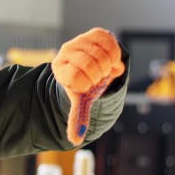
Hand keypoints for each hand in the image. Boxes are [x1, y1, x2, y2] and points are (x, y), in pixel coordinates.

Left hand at [52, 27, 124, 144]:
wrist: (91, 66)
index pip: (77, 78)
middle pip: (92, 65)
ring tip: (103, 67)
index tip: (87, 85)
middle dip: (100, 74)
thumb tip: (74, 141)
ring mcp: (79, 40)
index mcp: (60, 69)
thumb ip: (77, 117)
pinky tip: (110, 57)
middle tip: (98, 76)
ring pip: (102, 53)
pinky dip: (114, 52)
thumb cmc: (84, 86)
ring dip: (109, 64)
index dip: (88, 83)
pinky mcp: (93, 33)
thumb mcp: (80, 101)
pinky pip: (109, 41)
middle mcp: (65, 52)